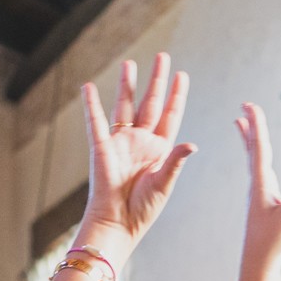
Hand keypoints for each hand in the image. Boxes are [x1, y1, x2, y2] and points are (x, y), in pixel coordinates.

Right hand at [75, 53, 196, 257]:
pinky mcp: (101, 148)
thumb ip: (176, 160)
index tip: (182, 75)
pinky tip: (87, 87)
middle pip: (150, 103)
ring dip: (127, 85)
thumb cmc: (143, 208)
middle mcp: (140, 141)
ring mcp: (121, 142)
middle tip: (162, 57)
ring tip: (130, 64)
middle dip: (156, 81)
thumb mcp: (165, 183)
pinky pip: (95, 121)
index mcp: (160, 149)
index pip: (170, 114)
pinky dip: (90, 104)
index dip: (176, 95)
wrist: (118, 223)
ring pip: (125, 106)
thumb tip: (193, 144)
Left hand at [235, 103, 280, 274]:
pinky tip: (261, 161)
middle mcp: (257, 186)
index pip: (258, 148)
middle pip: (252, 149)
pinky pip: (259, 173)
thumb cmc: (271, 242)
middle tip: (244, 106)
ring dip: (250, 140)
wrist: (257, 265)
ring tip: (242, 125)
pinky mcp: (263, 203)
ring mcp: (259, 194)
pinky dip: (258, 159)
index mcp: (261, 185)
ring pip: (253, 160)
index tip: (249, 105)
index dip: (256, 125)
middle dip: (250, 127)